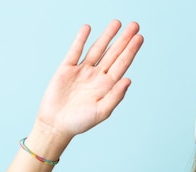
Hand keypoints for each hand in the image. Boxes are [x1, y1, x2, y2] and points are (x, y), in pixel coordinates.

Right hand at [34, 20, 143, 140]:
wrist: (56, 125)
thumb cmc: (80, 122)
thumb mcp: (101, 112)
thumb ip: (115, 96)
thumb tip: (128, 80)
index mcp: (108, 86)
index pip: (122, 64)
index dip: (131, 51)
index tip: (140, 38)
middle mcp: (97, 76)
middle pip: (113, 54)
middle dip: (124, 39)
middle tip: (135, 25)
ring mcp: (82, 71)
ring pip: (97, 49)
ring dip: (107, 36)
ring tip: (117, 23)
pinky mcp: (66, 69)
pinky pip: (75, 51)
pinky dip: (80, 40)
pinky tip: (88, 28)